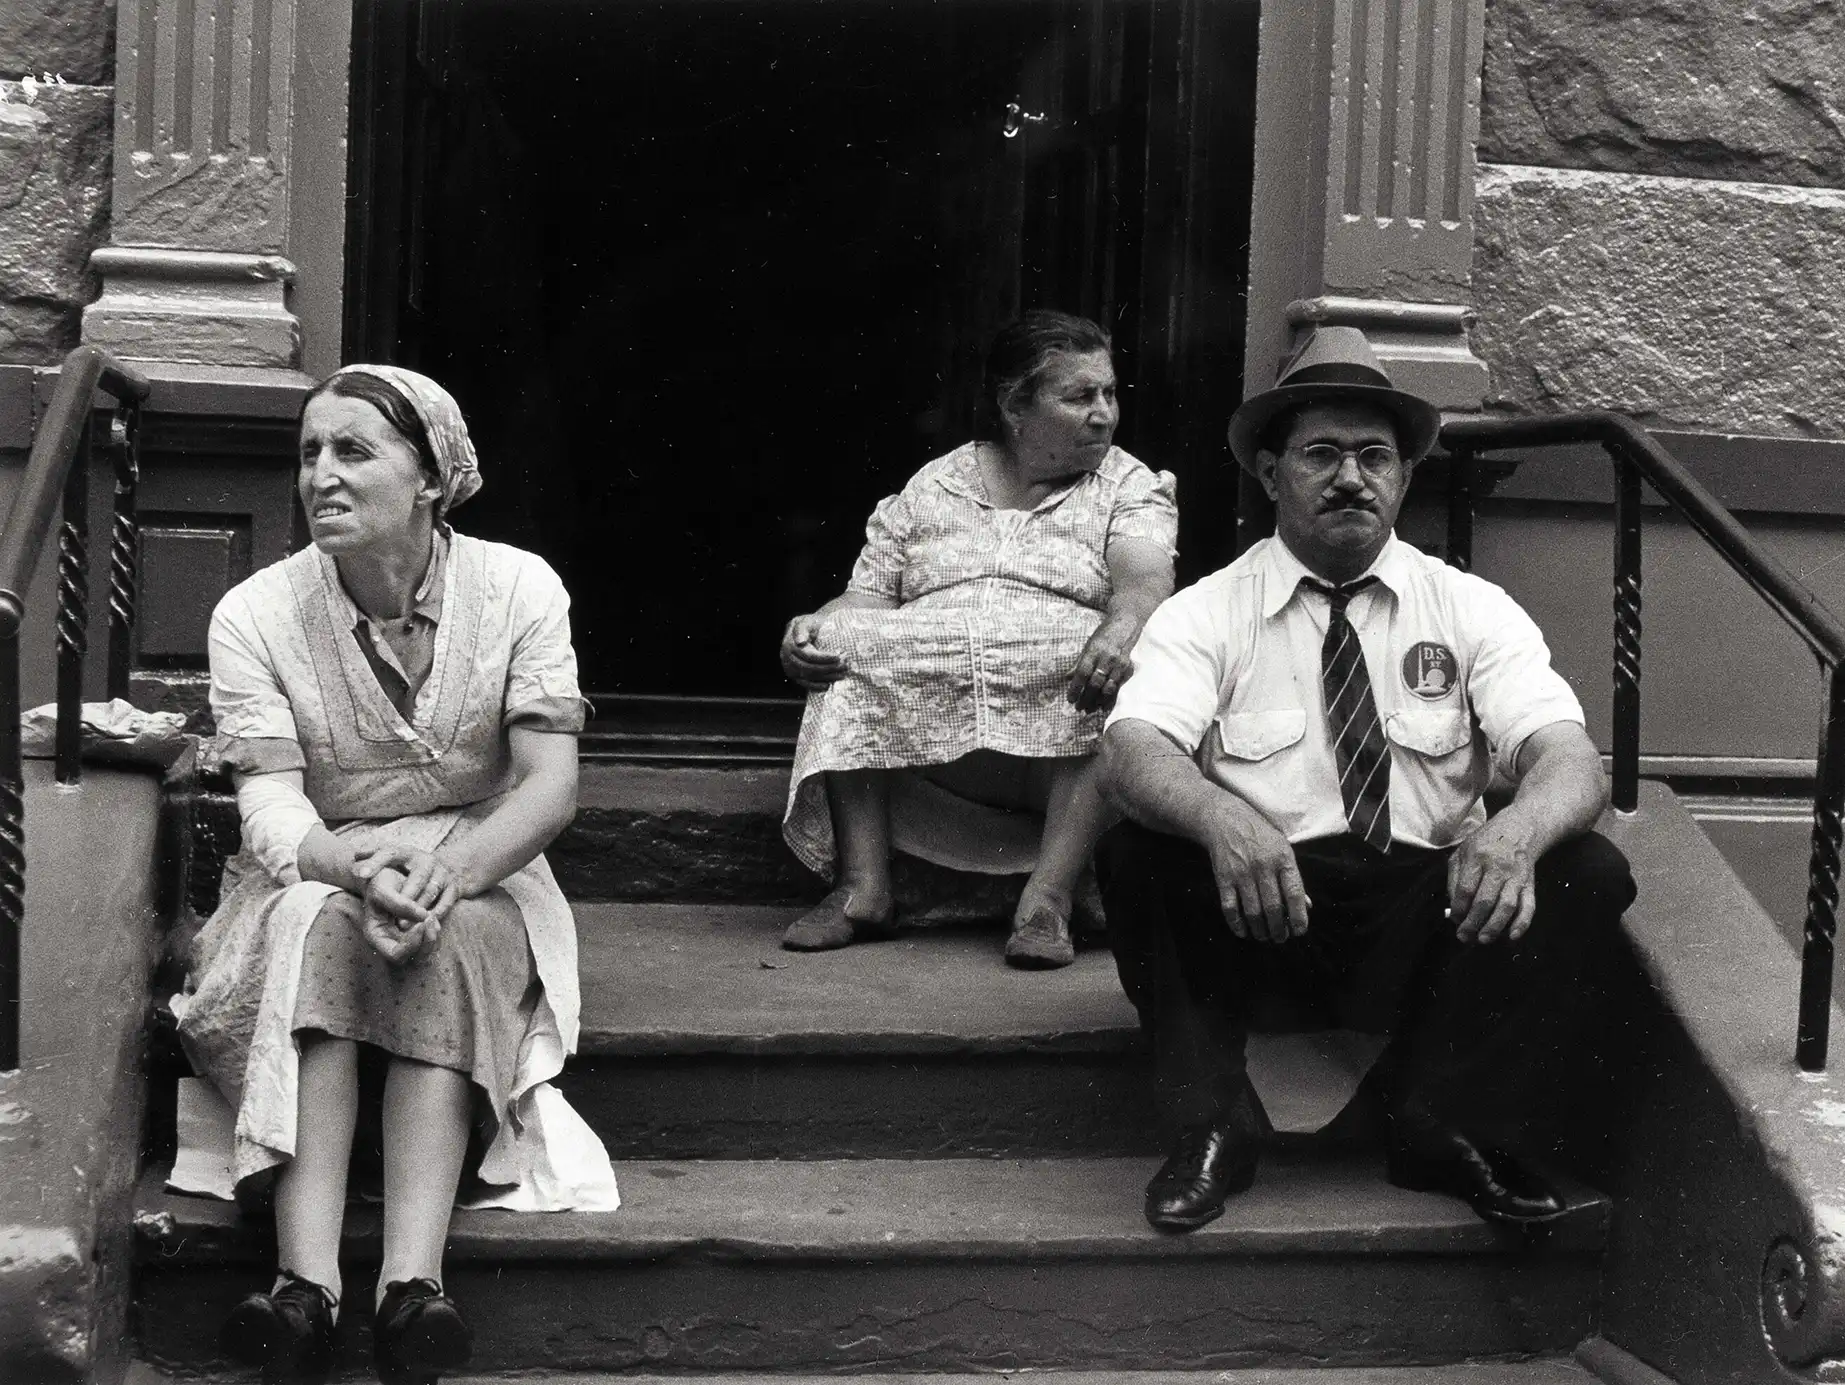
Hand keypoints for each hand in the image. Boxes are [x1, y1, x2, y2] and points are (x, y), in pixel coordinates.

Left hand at [354, 844, 460, 921]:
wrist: (445, 869)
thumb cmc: (408, 869)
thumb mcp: (392, 859)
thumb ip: (373, 857)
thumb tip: (356, 854)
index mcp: (406, 852)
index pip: (389, 853)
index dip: (375, 862)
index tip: (360, 874)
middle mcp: (425, 859)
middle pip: (416, 878)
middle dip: (405, 897)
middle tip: (391, 914)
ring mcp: (441, 872)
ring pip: (430, 891)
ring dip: (418, 908)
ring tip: (403, 925)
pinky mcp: (453, 886)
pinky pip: (445, 901)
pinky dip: (436, 913)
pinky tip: (424, 924)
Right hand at [354, 867, 442, 964]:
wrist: (385, 874)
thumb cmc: (380, 882)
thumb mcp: (383, 889)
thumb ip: (399, 904)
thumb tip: (424, 916)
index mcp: (376, 937)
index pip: (396, 954)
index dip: (411, 944)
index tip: (421, 923)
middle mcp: (390, 943)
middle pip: (414, 959)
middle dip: (426, 942)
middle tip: (431, 920)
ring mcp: (403, 940)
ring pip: (425, 953)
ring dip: (433, 938)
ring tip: (433, 917)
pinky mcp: (416, 934)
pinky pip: (430, 941)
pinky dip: (435, 932)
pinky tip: (435, 917)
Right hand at [780, 613, 846, 689]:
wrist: (808, 630)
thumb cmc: (810, 624)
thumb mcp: (806, 621)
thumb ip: (802, 629)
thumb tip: (800, 642)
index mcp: (789, 644)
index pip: (808, 655)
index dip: (824, 658)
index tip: (838, 657)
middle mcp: (787, 657)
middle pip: (809, 668)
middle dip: (828, 668)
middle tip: (845, 666)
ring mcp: (789, 668)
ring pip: (808, 677)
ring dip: (826, 677)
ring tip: (842, 674)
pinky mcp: (794, 675)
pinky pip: (804, 684)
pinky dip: (816, 686)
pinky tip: (828, 685)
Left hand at [1066, 616, 1137, 711]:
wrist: (1126, 624)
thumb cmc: (1104, 635)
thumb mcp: (1088, 645)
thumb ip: (1079, 662)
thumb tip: (1067, 677)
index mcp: (1094, 650)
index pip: (1083, 673)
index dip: (1076, 688)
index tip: (1070, 699)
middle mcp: (1107, 657)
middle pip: (1095, 683)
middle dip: (1086, 698)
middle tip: (1079, 708)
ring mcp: (1119, 663)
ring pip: (1108, 687)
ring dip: (1098, 701)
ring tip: (1090, 709)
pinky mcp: (1128, 668)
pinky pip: (1118, 687)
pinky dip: (1110, 698)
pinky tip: (1104, 706)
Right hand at [1201, 796, 1310, 943]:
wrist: (1225, 819)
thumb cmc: (1260, 835)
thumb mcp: (1283, 849)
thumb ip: (1293, 878)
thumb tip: (1306, 906)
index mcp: (1283, 859)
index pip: (1294, 894)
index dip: (1298, 917)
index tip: (1299, 932)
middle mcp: (1263, 867)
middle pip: (1273, 908)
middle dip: (1278, 929)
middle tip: (1280, 938)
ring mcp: (1242, 873)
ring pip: (1253, 912)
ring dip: (1259, 930)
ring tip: (1264, 937)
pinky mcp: (1223, 878)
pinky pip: (1230, 907)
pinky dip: (1236, 924)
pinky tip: (1242, 931)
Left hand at [1447, 815, 1537, 943]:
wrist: (1519, 830)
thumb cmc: (1484, 843)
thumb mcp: (1462, 853)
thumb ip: (1454, 879)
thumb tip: (1454, 909)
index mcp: (1477, 857)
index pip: (1466, 889)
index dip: (1459, 909)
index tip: (1455, 921)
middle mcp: (1498, 867)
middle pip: (1485, 900)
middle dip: (1473, 923)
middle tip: (1465, 937)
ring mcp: (1516, 877)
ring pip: (1507, 906)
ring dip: (1495, 927)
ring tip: (1483, 939)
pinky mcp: (1530, 885)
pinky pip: (1529, 906)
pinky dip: (1522, 923)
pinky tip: (1512, 937)